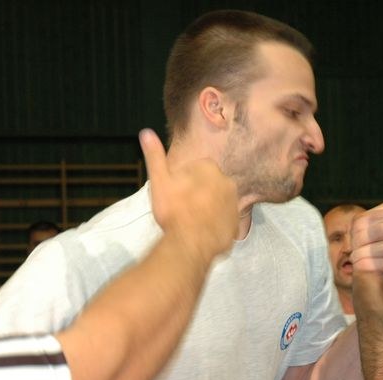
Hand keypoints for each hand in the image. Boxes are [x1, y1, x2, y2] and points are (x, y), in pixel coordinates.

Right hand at [139, 128, 237, 258]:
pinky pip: (225, 219)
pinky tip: (202, 230)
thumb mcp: (160, 181)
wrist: (191, 243)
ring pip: (218, 202)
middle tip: (182, 208)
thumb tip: (146, 132)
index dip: (184, 181)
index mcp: (210, 168)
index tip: (176, 194)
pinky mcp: (237, 223)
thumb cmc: (174, 210)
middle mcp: (228, 182)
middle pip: (209, 185)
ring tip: (191, 221)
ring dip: (208, 208)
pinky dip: (216, 223)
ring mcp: (235, 204)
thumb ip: (155, 156)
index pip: (196, 169)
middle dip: (198, 193)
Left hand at [351, 203, 382, 301]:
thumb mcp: (382, 233)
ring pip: (381, 247)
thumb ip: (368, 225)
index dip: (357, 228)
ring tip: (354, 260)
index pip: (374, 217)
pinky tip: (361, 267)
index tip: (352, 239)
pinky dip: (370, 265)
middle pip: (378, 230)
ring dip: (363, 255)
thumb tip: (353, 225)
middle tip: (352, 251)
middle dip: (360, 241)